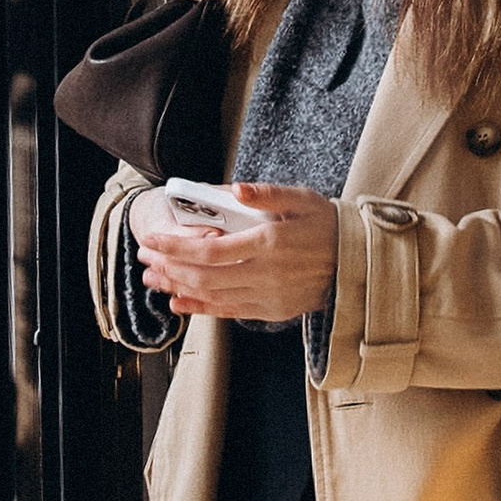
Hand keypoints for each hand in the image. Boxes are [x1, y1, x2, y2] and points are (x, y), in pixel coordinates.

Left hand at [130, 183, 338, 326]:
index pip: (210, 251)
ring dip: (177, 287)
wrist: (356, 264)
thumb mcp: (302, 199)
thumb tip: (235, 189)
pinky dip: (200, 307)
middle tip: (144, 256)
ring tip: (153, 276)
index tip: (152, 239)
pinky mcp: (270, 310)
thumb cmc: (328, 225)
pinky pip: (228, 311)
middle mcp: (265, 274)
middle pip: (203, 276)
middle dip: (168, 266)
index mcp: (269, 242)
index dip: (175, 247)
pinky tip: (178, 300)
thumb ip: (267, 193)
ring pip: (211, 296)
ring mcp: (268, 296)